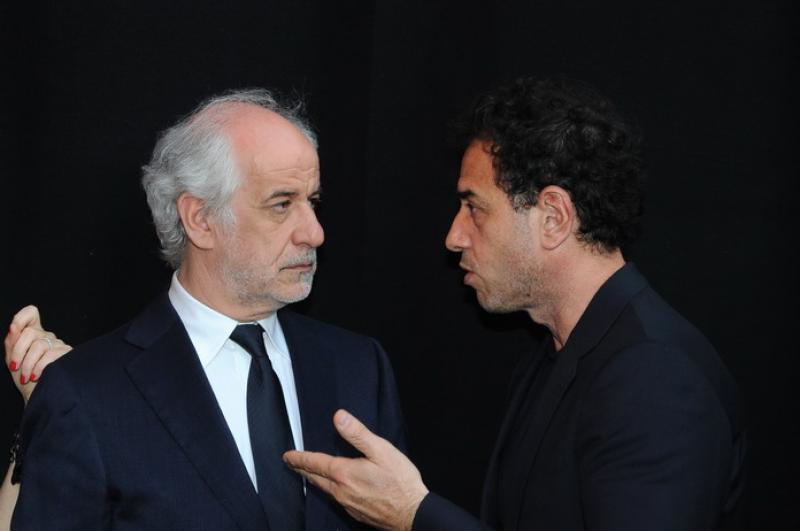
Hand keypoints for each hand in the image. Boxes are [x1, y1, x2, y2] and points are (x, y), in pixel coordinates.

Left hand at [4, 305, 71, 402]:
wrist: (38, 397)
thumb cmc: (25, 380)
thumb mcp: (13, 360)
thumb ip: (12, 342)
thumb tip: (13, 327)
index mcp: (32, 335)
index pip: (31, 313)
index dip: (22, 318)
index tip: (13, 329)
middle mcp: (46, 337)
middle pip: (30, 332)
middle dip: (18, 350)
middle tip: (14, 366)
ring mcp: (58, 344)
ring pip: (39, 345)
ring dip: (28, 363)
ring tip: (26, 376)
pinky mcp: (67, 354)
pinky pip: (50, 354)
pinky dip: (39, 367)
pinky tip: (36, 376)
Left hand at [284, 409, 428, 530]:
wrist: (413, 514)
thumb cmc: (400, 482)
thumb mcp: (381, 450)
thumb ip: (358, 434)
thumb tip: (339, 417)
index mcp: (345, 473)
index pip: (315, 463)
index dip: (299, 458)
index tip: (287, 456)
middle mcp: (341, 491)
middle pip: (315, 478)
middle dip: (302, 469)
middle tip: (291, 464)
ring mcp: (347, 504)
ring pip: (325, 490)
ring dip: (314, 480)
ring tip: (309, 474)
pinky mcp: (356, 512)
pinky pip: (336, 499)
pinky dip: (329, 490)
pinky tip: (334, 488)